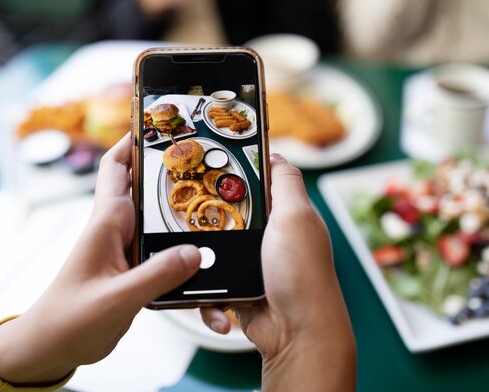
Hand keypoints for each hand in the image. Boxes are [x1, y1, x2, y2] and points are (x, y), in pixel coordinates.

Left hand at [0, 134, 201, 383]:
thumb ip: (156, 275)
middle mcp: (121, 229)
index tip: (162, 119)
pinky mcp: (140, 271)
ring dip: (190, 219)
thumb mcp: (115, 299)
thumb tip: (197, 252)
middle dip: (178, 173)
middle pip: (151, 188)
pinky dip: (189, 263)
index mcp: (107, 222)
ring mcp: (132, 250)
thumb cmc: (69, 319)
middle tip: (213, 161)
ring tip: (224, 210)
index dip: (134, 139)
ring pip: (165, 223)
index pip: (118, 166)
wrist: (54, 348)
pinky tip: (210, 277)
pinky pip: (170, 257)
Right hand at [201, 154, 355, 390]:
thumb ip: (287, 182)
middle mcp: (268, 237)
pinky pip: (209, 284)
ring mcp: (250, 264)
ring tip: (194, 263)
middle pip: (226, 215)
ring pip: (211, 250)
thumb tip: (276, 154)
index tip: (205, 165)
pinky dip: (208, 297)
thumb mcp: (297, 217)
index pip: (256, 184)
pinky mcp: (236, 289)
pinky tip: (219, 303)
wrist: (296, 333)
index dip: (234, 173)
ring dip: (201, 258)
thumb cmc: (302, 274)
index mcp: (285, 215)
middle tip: (186, 213)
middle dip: (206, 216)